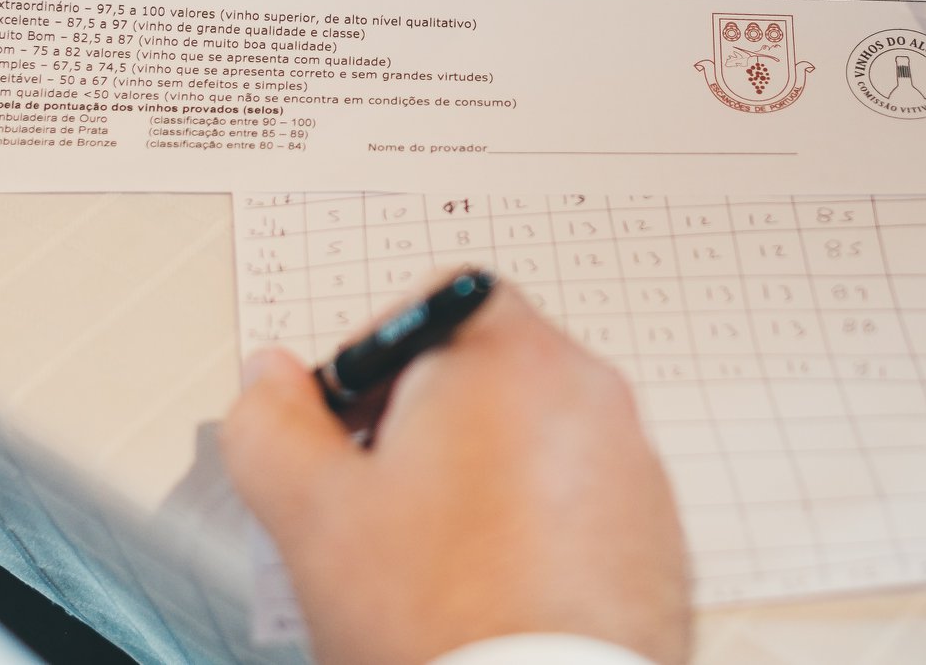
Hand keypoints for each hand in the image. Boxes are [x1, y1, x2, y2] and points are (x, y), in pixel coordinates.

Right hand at [221, 286, 692, 664]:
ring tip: (432, 563)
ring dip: (482, 480)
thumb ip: (271, 426)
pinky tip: (491, 590)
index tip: (348, 427)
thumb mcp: (311, 516)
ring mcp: (633, 466)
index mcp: (507, 359)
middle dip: (426, 427)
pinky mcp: (658, 535)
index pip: (437, 306)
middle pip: (488, 375)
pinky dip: (536, 529)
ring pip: (535, 442)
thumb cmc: (442, 618)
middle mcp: (587, 394)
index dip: (378, 361)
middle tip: (376, 504)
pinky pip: (581, 502)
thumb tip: (267, 382)